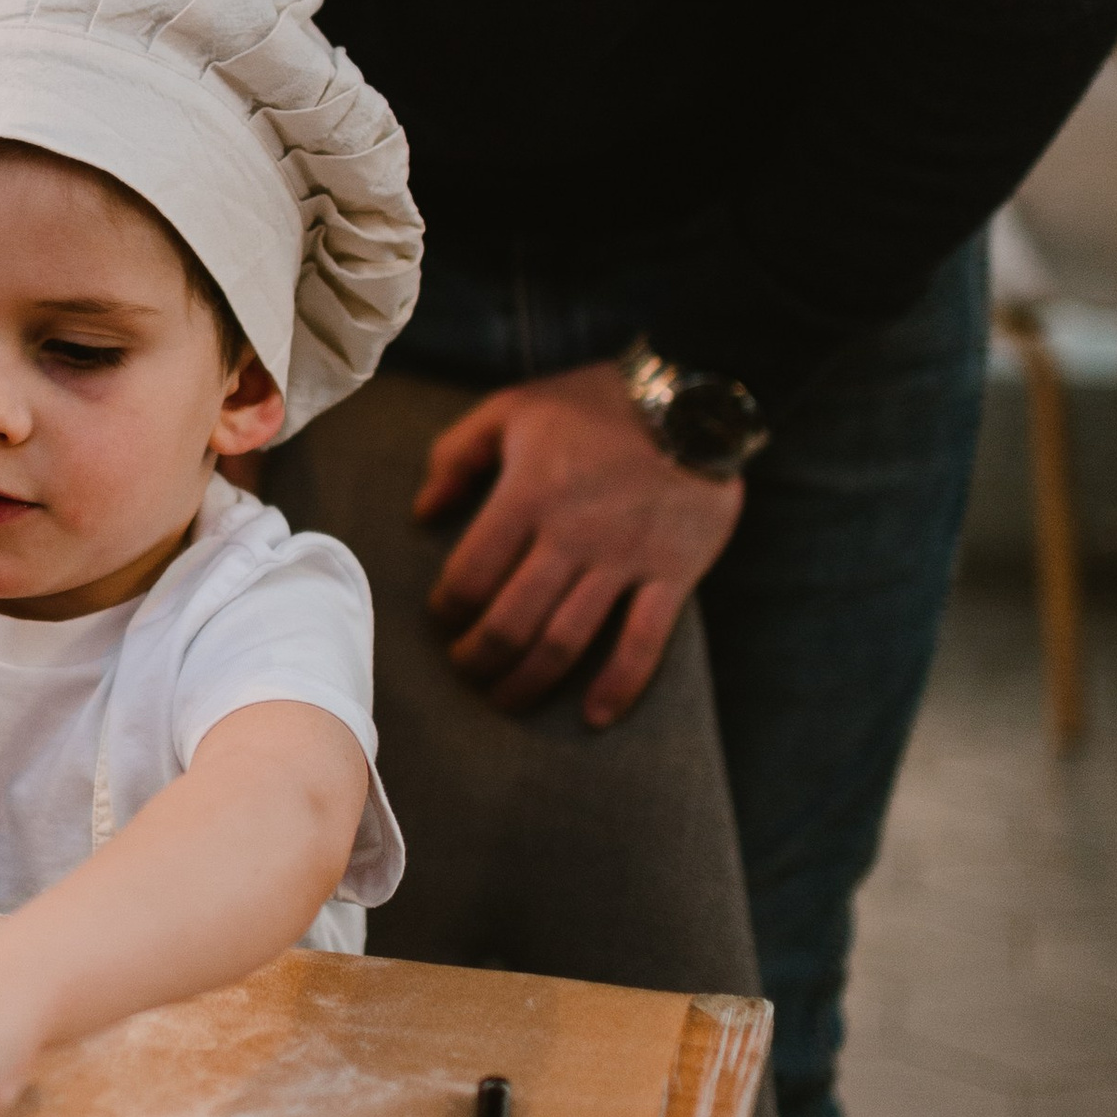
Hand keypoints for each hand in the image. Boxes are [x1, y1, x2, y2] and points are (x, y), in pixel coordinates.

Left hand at [414, 361, 742, 726]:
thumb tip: (422, 511)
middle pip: (511, 622)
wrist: (695, 400)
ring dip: (529, 682)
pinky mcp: (673, 574)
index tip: (443, 620)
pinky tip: (595, 716)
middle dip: (478, 659)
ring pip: (565, 642)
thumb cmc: (595, 404)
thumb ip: (456, 454)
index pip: (470, 576)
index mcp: (527, 494)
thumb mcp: (513, 408)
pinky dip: (618, 686)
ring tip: (506, 699)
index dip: (446, 610)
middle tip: (465, 670)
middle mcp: (572, 534)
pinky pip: (643, 643)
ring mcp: (625, 559)